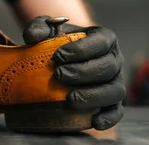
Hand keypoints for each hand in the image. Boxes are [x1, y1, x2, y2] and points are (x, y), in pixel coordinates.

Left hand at [23, 16, 124, 130]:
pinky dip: (108, 118)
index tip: (58, 55)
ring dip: (93, 95)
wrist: (63, 59)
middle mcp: (114, 59)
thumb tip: (32, 37)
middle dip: (83, 72)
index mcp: (103, 38)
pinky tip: (93, 121)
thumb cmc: (58, 42)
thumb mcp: (47, 30)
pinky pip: (116, 112)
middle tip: (59, 75)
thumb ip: (39, 28)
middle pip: (108, 67)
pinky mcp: (113, 102)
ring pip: (114, 91)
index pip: (101, 41)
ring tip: (70, 99)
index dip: (82, 49)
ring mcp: (115, 81)